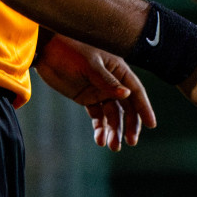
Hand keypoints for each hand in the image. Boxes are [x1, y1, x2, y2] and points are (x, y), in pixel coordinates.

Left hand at [34, 34, 157, 150]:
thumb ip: (106, 80)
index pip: (135, 91)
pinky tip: (99, 139)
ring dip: (114, 130)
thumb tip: (127, 94)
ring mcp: (99, 90)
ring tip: (111, 146)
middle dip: (130, 124)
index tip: (152, 125)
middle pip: (127, 106)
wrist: (45, 49)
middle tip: (131, 142)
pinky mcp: (86, 97)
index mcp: (117, 68)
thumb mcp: (89, 65)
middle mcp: (112, 81)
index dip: (144, 108)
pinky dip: (100, 128)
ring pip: (112, 114)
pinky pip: (97, 115)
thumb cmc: (69, 50)